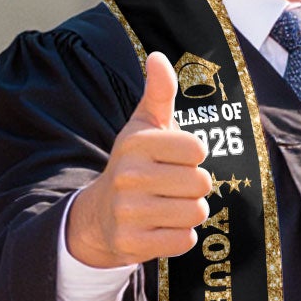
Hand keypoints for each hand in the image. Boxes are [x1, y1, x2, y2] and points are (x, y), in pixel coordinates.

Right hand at [64, 52, 214, 267]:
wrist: (99, 215)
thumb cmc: (134, 164)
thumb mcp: (144, 126)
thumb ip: (159, 92)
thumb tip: (159, 57)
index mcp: (136, 143)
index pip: (197, 149)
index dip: (193, 156)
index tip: (174, 159)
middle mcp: (129, 176)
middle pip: (201, 183)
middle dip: (194, 187)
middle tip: (172, 186)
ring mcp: (129, 212)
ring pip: (196, 213)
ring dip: (190, 212)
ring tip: (168, 206)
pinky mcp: (133, 243)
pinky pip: (184, 241)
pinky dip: (180, 237)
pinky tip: (161, 227)